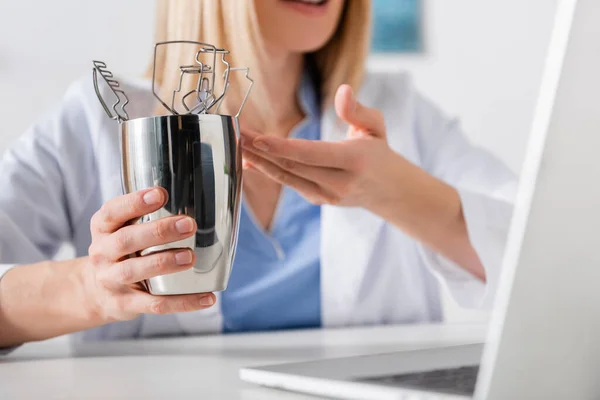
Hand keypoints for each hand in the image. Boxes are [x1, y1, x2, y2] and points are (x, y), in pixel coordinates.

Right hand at [85, 187, 214, 322]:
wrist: (94, 292)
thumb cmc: (120, 252)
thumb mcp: (121, 229)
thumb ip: (145, 216)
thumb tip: (193, 200)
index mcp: (103, 229)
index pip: (112, 212)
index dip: (135, 203)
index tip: (160, 194)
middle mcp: (103, 253)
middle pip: (126, 240)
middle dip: (158, 232)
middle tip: (189, 225)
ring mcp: (112, 281)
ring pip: (135, 271)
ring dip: (164, 263)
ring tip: (190, 257)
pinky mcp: (125, 305)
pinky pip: (155, 304)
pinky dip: (182, 302)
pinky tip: (207, 298)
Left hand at [241, 84, 408, 208]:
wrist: (389, 191)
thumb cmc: (379, 152)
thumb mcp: (376, 126)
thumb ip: (358, 110)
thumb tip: (342, 91)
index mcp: (355, 160)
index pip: (312, 154)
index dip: (282, 148)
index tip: (257, 139)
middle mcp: (339, 182)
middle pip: (293, 166)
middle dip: (261, 150)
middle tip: (236, 133)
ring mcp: (327, 195)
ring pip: (287, 177)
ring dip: (259, 161)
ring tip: (237, 144)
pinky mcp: (318, 200)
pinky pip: (289, 183)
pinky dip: (268, 171)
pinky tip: (250, 159)